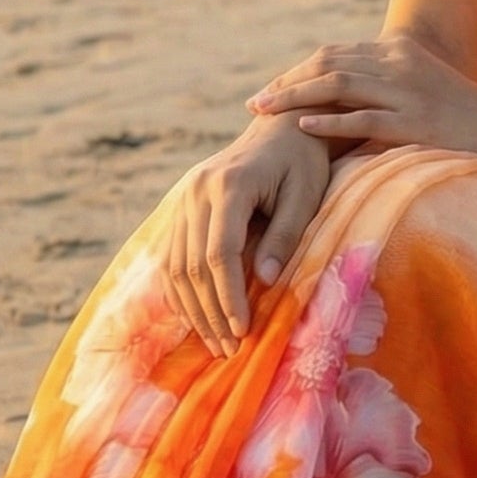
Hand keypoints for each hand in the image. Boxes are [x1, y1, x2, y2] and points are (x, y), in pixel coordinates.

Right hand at [159, 117, 331, 357]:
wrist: (280, 128)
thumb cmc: (302, 163)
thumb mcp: (306, 196)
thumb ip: (285, 237)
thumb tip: (264, 283)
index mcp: (228, 186)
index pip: (219, 253)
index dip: (228, 296)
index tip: (242, 331)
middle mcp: (196, 192)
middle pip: (191, 264)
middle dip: (210, 312)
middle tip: (229, 349)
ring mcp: (183, 198)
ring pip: (175, 264)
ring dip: (192, 308)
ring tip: (215, 342)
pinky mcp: (180, 207)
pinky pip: (170, 256)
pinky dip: (180, 291)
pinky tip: (196, 317)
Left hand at [246, 30, 476, 155]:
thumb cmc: (463, 116)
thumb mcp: (423, 84)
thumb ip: (388, 81)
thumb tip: (347, 96)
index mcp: (397, 50)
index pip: (333, 54)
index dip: (297, 71)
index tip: (270, 90)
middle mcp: (398, 63)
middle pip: (327, 64)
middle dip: (286, 83)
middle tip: (255, 102)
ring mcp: (406, 91)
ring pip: (337, 86)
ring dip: (294, 98)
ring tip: (264, 112)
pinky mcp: (415, 121)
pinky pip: (362, 119)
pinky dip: (328, 123)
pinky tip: (301, 129)